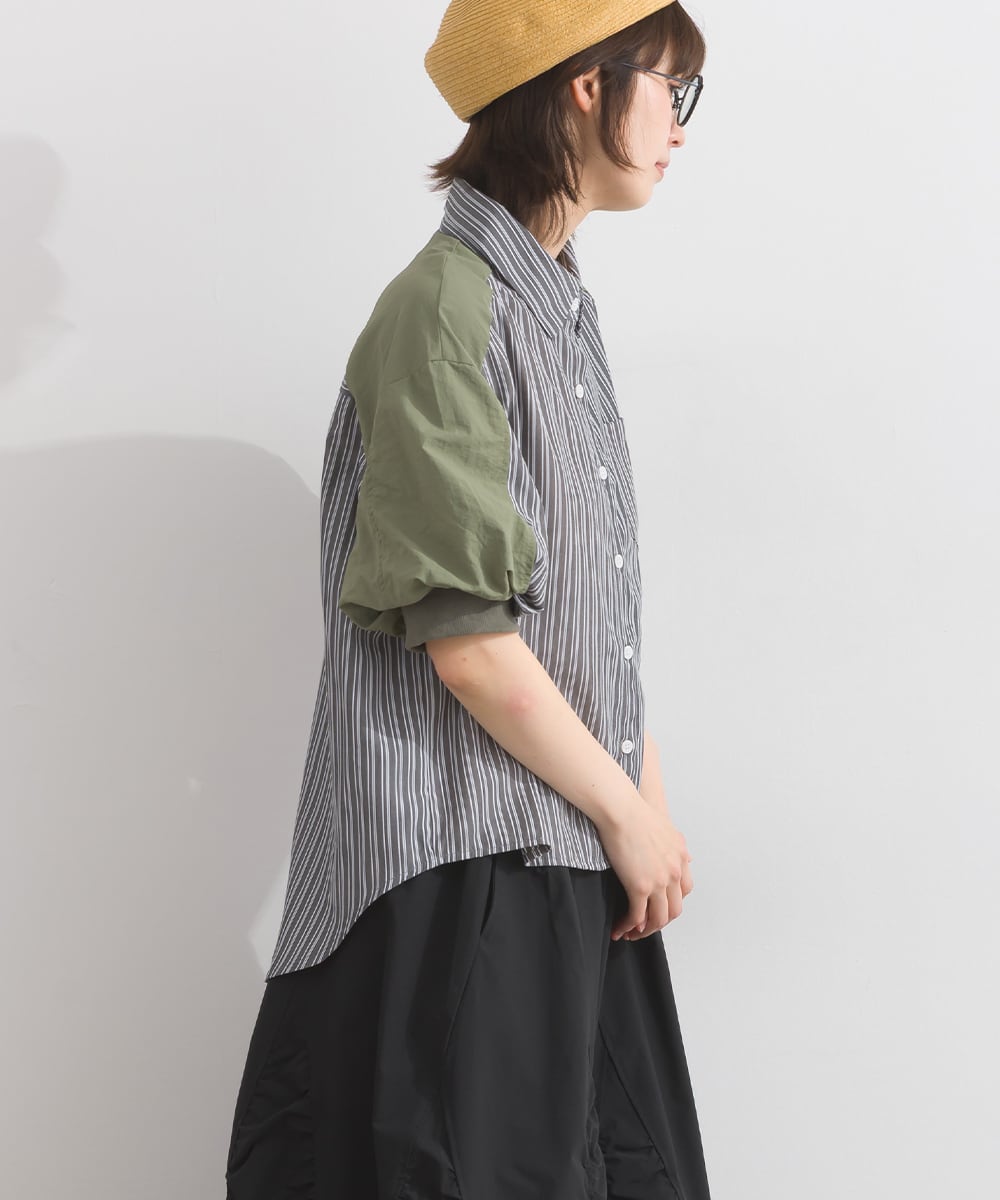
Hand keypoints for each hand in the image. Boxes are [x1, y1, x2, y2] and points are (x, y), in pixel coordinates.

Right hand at [596, 791, 691, 941]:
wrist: (622, 809)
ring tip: (630, 933)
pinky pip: (637, 916)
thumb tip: (686, 857)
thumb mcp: (666, 827)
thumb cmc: (636, 812)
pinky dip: (628, 926)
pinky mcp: (640, 886)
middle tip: (644, 927)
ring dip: (644, 931)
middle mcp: (675, 872)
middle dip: (659, 922)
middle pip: (673, 910)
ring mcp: (659, 881)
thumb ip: (675, 846)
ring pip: (657, 919)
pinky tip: (619, 929)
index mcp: (681, 857)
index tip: (657, 907)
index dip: (670, 904)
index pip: (684, 891)